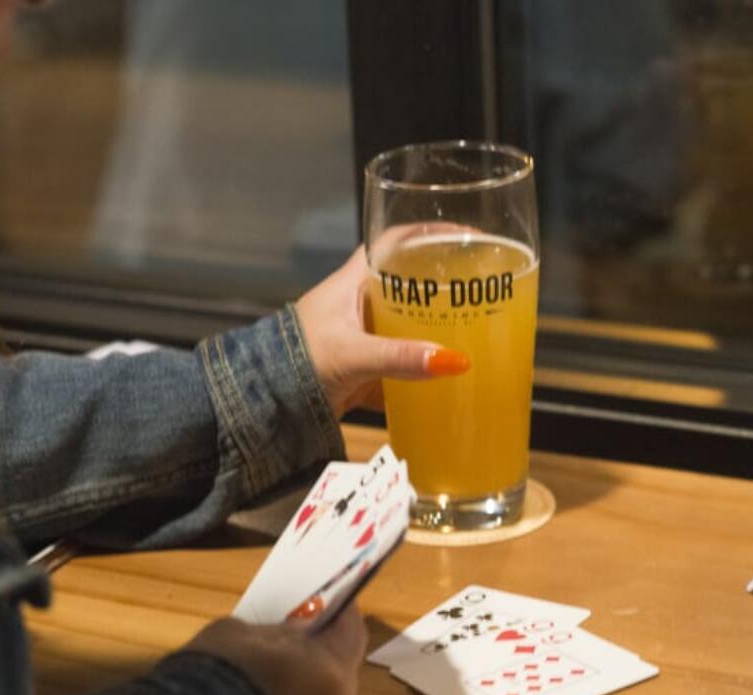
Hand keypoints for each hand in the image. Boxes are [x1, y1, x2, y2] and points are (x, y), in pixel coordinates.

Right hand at [185, 605, 368, 694]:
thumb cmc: (211, 680)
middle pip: (340, 675)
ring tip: (268, 688)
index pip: (351, 632)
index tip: (331, 606)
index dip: (340, 616)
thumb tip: (297, 633)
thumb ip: (276, 634)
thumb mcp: (237, 635)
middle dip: (318, 661)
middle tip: (290, 649)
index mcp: (330, 670)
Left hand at [295, 246, 469, 416]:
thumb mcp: (353, 354)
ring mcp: (366, 333)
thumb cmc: (296, 363)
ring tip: (481, 324)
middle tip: (485, 285)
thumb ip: (400, 357)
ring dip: (440, 321)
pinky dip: (427, 360)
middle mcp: (362, 302)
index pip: (395, 241)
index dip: (430, 233)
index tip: (467, 234)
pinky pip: (405, 355)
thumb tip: (453, 360)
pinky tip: (453, 368)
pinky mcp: (367, 364)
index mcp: (354, 282)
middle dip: (446, 280)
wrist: (267, 402)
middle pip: (412, 279)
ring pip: (412, 318)